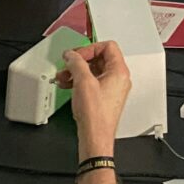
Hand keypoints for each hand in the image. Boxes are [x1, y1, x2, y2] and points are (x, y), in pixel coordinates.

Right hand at [58, 40, 131, 155]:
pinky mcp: (104, 98)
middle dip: (80, 61)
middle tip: (68, 65)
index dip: (89, 48)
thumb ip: (76, 63)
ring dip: (77, 71)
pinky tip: (68, 85)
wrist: (95, 137)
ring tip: (64, 76)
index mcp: (119, 72)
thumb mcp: (83, 82)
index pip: (108, 47)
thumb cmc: (95, 115)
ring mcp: (112, 89)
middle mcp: (118, 79)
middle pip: (100, 58)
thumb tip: (71, 55)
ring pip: (94, 71)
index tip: (76, 55)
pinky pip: (92, 83)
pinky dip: (79, 81)